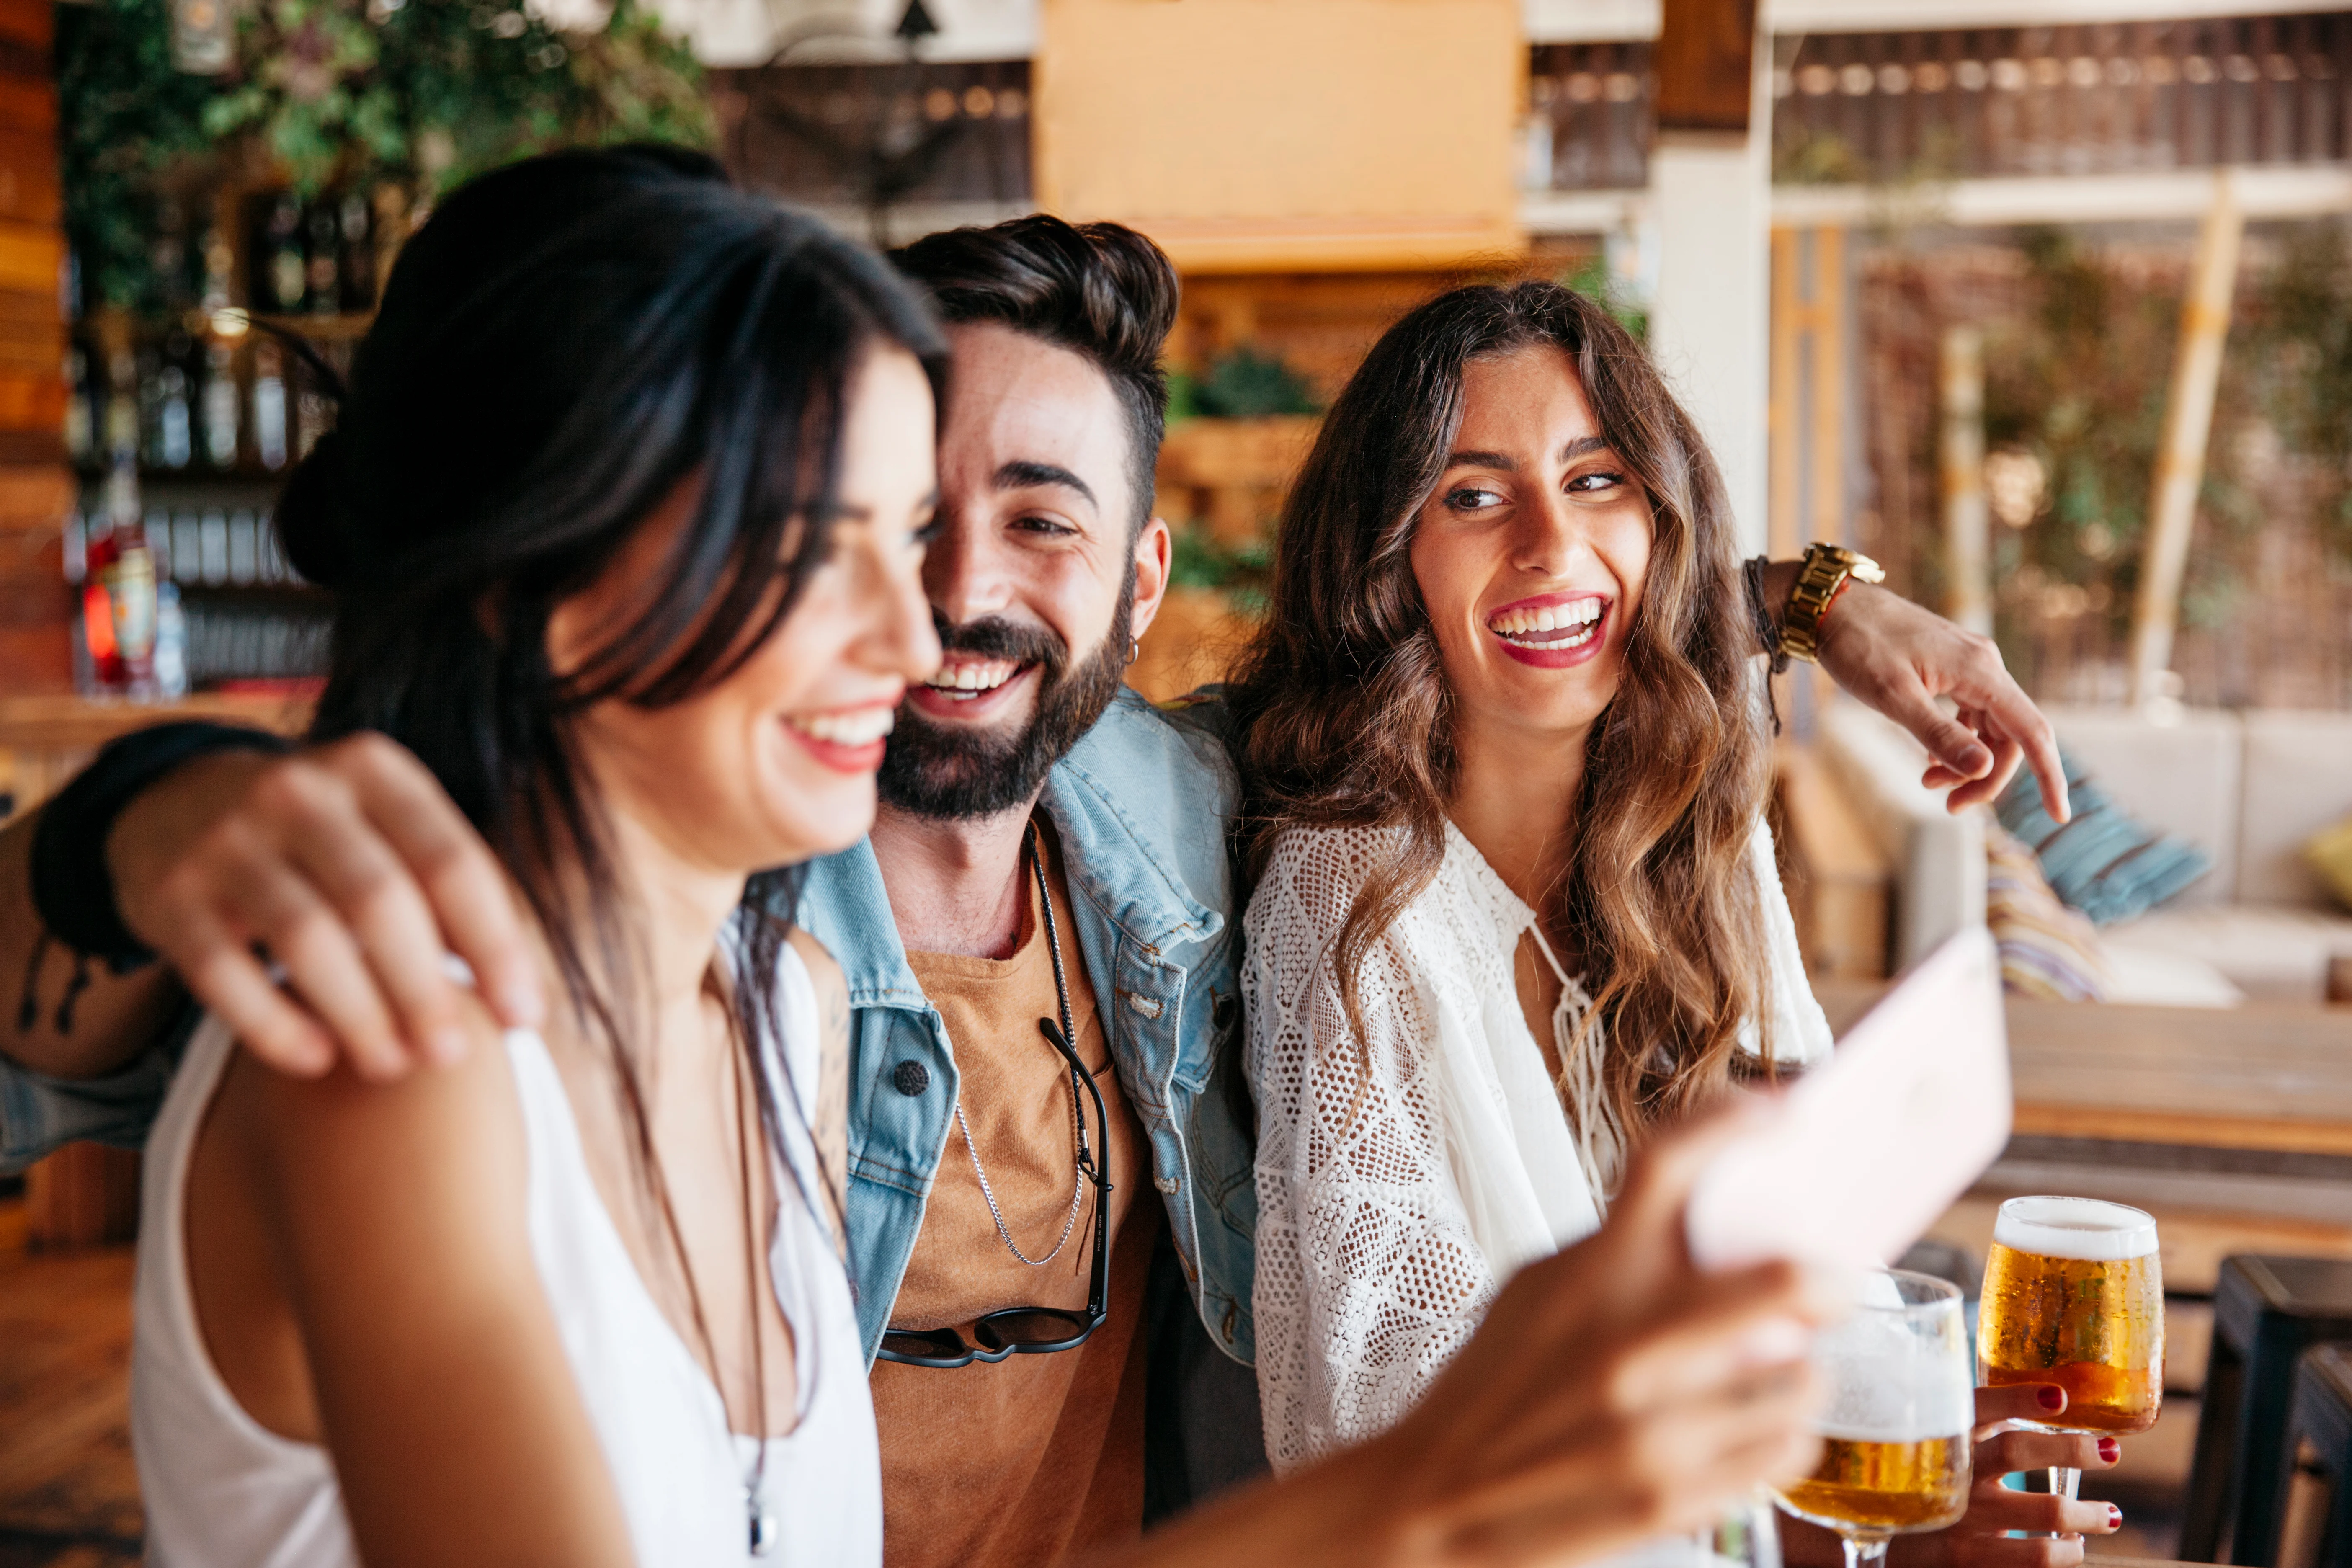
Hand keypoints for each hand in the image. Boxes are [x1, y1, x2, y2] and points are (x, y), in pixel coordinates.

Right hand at [108, 733, 543, 1080]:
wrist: (173, 802)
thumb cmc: (320, 837)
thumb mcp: (385, 829)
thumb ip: (448, 895)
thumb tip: (521, 1000)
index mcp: (373, 770)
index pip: (452, 863)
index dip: (495, 946)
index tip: (524, 1016)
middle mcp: (298, 793)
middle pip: (380, 902)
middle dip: (424, 989)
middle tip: (450, 1055)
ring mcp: (226, 840)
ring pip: (307, 940)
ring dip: (360, 1015)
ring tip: (392, 1065)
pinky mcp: (169, 895)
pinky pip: (225, 974)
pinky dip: (275, 1026)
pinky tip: (316, 1059)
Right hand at [1360, 1106, 1835, 1563]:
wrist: (1433, 1500)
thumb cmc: (1490, 1389)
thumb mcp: (1535, 1294)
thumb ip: (1616, 1258)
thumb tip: (1711, 1233)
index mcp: (1589, 1274)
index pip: (1669, 1164)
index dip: (1734, 1119)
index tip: (1783, 1109)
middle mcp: (1627, 1341)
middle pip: (1782, 1278)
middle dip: (1830, 1279)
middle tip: (1830, 1284)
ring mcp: (1656, 1424)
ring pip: (1803, 1378)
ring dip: (1797, 1373)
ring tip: (1764, 1377)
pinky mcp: (1676, 1496)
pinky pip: (1787, 1449)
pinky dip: (1778, 1436)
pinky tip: (1741, 1430)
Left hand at [1810, 581, 2069, 823]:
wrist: (1835, 606)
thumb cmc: (1859, 647)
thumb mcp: (1894, 697)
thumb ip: (1939, 735)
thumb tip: (1984, 769)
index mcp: (1980, 672)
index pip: (2031, 731)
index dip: (2049, 775)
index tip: (2060, 815)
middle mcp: (1984, 665)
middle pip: (2009, 736)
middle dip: (1985, 777)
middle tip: (1949, 804)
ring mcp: (1969, 665)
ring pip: (1989, 727)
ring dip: (1967, 762)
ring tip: (1928, 781)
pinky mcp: (1951, 667)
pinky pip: (1970, 714)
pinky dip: (1956, 741)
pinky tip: (1931, 758)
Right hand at [1883, 1385, 2123, 1567]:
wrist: (1890, 1549)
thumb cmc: (1931, 1487)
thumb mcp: (1946, 1451)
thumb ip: (1985, 1426)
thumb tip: (2053, 1398)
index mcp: (1942, 1437)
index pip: (1977, 1405)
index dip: (2018, 1398)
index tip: (2059, 1396)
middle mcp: (1949, 1475)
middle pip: (2015, 1450)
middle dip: (2071, 1448)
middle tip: (2109, 1452)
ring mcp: (1958, 1520)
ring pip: (2043, 1513)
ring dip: (2088, 1515)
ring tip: (2108, 1515)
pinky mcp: (1967, 1561)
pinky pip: (2036, 1558)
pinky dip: (2066, 1552)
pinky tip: (2071, 1546)